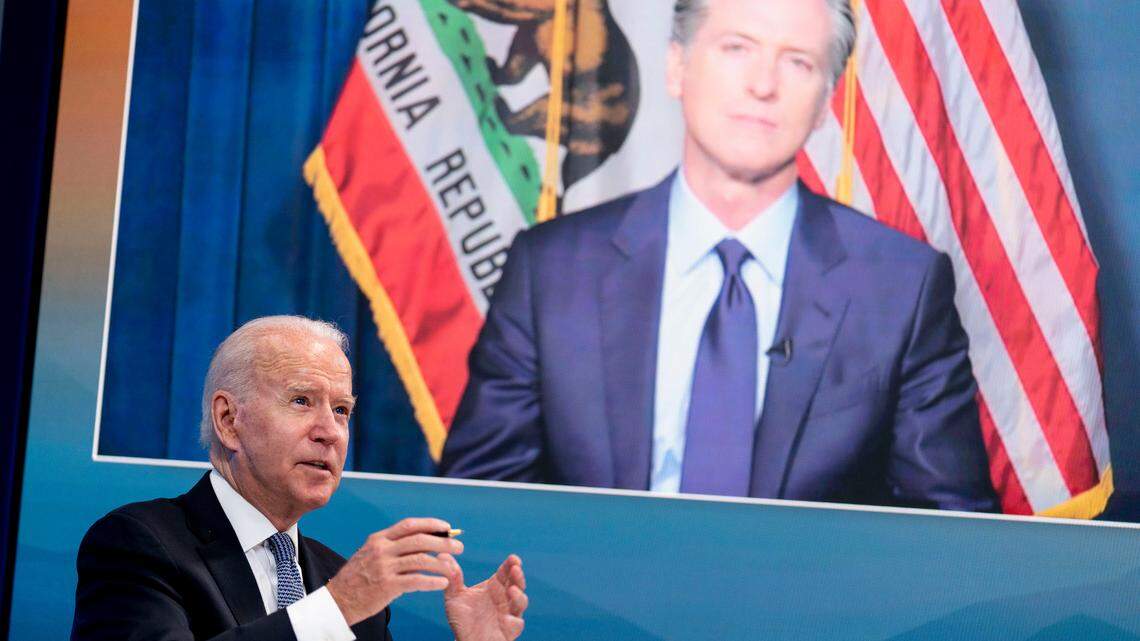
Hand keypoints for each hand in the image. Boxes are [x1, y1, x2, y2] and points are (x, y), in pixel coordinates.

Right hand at [326, 518, 462, 625]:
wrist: (337, 600)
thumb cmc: (360, 578)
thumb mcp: (373, 555)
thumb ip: (395, 548)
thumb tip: (426, 543)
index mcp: (379, 539)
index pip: (409, 525)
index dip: (431, 524)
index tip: (447, 527)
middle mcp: (381, 550)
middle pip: (419, 540)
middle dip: (443, 541)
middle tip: (459, 547)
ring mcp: (383, 568)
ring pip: (420, 560)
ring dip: (441, 562)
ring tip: (453, 567)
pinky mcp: (386, 587)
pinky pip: (415, 581)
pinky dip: (432, 581)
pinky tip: (442, 583)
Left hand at [443, 554, 527, 640]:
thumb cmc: (462, 620)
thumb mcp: (454, 597)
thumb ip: (451, 577)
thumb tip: (442, 556)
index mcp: (494, 587)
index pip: (505, 572)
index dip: (511, 564)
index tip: (513, 558)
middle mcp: (505, 598)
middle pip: (517, 583)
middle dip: (518, 575)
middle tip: (515, 568)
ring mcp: (509, 614)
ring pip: (521, 603)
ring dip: (519, 596)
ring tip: (512, 590)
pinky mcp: (509, 630)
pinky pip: (516, 625)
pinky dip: (514, 621)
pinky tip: (508, 618)